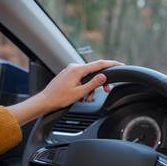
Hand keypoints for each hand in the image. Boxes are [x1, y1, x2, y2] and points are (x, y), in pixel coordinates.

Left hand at [8, 60, 122, 125]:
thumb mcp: (80, 92)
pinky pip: (81, 79)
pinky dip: (84, 87)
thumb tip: (103, 77)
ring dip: (90, 88)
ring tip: (87, 98)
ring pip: (87, 77)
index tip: (120, 65)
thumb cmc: (60, 98)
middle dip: (100, 82)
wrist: (46, 101)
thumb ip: (93, 84)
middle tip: (106, 90)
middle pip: (94, 72)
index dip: (111, 64)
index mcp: (78, 70)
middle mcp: (74, 67)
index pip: (99, 64)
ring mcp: (70, 70)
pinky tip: (81, 96)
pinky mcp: (68, 75)